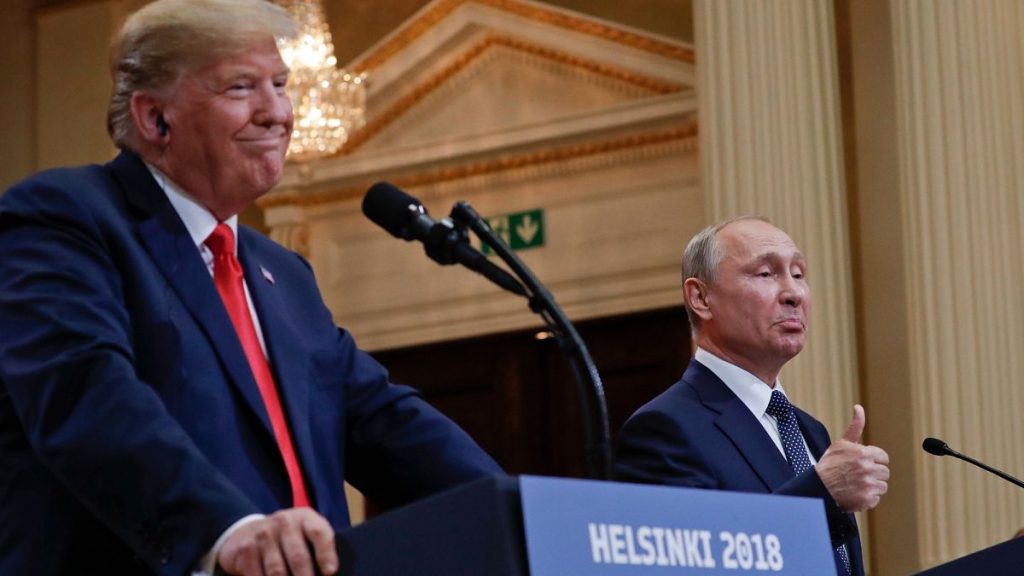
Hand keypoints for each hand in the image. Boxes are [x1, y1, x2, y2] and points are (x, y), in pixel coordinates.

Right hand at [217, 508, 336, 575]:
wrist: (248, 530)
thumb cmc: (288, 537)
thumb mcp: (305, 534)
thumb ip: (319, 548)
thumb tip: (328, 574)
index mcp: (305, 518)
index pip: (319, 533)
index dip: (326, 554)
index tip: (330, 572)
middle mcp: (284, 522)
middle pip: (298, 556)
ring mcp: (263, 534)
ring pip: (277, 570)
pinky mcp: (245, 549)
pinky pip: (256, 575)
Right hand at [815, 404, 889, 511]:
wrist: (818, 488)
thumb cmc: (829, 465)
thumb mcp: (841, 443)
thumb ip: (855, 427)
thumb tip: (859, 407)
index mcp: (863, 453)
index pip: (883, 457)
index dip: (873, 461)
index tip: (862, 464)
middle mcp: (867, 467)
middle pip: (884, 472)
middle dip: (873, 474)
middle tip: (857, 476)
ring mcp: (868, 484)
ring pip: (883, 486)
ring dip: (872, 486)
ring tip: (856, 485)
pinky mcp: (867, 499)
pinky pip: (876, 499)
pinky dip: (867, 499)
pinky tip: (855, 494)